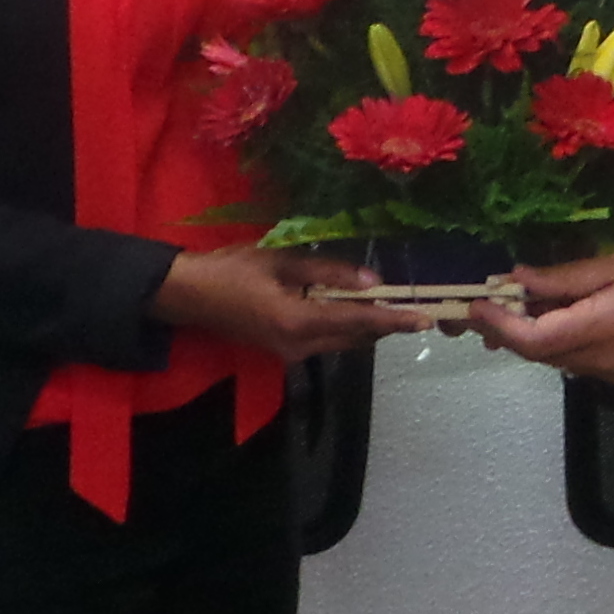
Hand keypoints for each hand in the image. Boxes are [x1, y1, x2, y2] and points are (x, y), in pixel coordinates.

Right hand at [148, 246, 429, 361]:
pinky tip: (355, 305)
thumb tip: (372, 280)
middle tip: (414, 305)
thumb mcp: (283, 261)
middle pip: (356, 337)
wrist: (190, 295)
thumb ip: (329, 271)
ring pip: (343, 341)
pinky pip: (327, 340)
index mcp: (299, 322)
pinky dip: (347, 324)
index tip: (424, 319)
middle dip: (386, 323)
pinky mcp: (285, 350)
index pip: (358, 321)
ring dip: (367, 325)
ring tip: (392, 303)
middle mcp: (300, 346)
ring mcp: (291, 353)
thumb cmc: (233, 270)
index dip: (393, 319)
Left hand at [467, 250, 613, 383]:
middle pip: (538, 354)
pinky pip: (579, 362)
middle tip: (488, 307)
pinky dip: (558, 343)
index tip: (477, 304)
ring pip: (557, 360)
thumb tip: (521, 278)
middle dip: (508, 332)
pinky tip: (559, 320)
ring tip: (519, 308)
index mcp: (596, 331)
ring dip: (532, 338)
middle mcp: (599, 361)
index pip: (531, 339)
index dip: (499, 324)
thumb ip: (567, 278)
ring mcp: (613, 373)